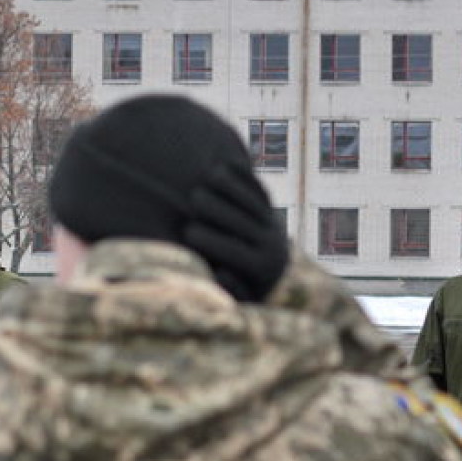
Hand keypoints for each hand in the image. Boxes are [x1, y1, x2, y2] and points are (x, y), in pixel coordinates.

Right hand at [184, 162, 289, 302]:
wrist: (267, 273)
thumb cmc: (238, 287)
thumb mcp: (235, 297)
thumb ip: (228, 289)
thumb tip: (221, 273)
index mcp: (262, 269)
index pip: (236, 252)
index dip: (212, 242)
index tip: (188, 233)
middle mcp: (272, 245)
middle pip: (244, 222)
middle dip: (219, 209)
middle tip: (194, 199)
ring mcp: (273, 225)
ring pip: (253, 201)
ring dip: (231, 186)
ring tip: (208, 175)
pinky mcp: (271, 210)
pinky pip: (258, 190)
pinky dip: (243, 176)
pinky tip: (225, 163)